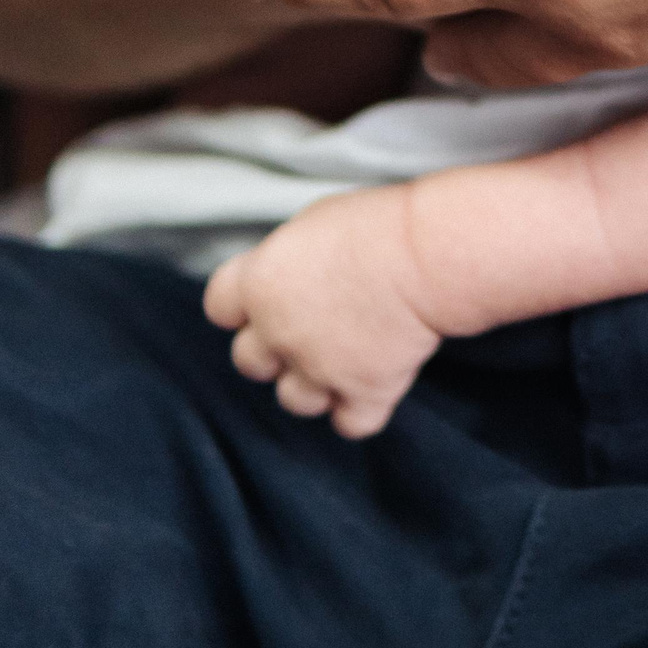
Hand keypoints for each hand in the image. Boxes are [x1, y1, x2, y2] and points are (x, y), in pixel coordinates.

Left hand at [202, 186, 442, 438]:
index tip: (264, 302)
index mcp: (260, 283)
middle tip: (310, 329)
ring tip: (345, 358)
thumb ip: (285, 262)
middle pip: (250, 361)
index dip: (242, 306)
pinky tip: (372, 387)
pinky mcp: (364, 392)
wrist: (429, 254)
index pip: (219, 308)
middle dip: (274, 350)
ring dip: (314, 384)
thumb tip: (287, 278)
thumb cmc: (379, 225)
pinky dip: (360, 410)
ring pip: (295, 400)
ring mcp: (319, 368)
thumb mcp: (312, 224)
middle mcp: (279, 332)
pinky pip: (350, 423)